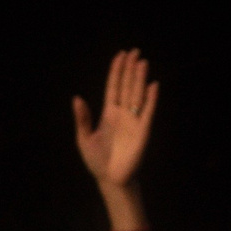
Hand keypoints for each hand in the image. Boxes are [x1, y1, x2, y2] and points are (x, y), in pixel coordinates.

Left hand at [71, 48, 160, 195]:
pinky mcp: (143, 131)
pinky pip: (148, 111)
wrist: (110, 179)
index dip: (117, 71)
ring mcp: (134, 121)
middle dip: (130, 69)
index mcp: (108, 113)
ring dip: (140, 79)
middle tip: (135, 51)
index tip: (120, 56)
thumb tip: (76, 98)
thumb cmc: (96, 160)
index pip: (113, 87)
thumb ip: (83, 118)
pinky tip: (153, 85)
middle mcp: (122, 113)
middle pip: (127, 86)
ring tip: (142, 62)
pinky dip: (151, 99)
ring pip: (137, 94)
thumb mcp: (84, 138)